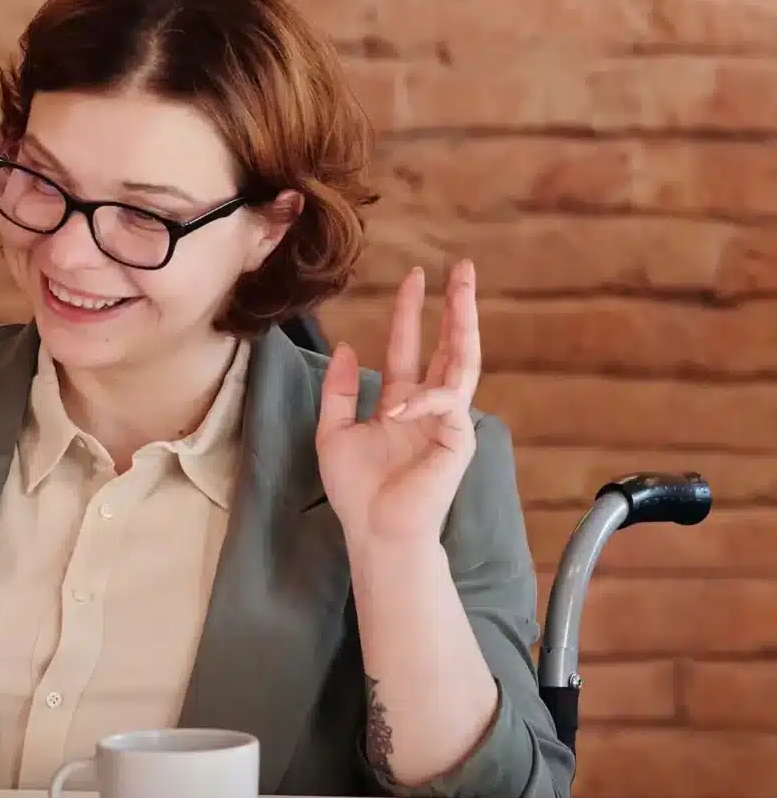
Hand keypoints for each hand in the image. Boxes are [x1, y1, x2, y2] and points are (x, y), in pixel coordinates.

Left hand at [315, 260, 480, 555]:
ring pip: (463, 363)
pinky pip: (447, 405)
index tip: (414, 277)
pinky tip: (398, 406)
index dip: (410, 313)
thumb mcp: (334, 430)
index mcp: (402, 402)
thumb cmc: (357, 490)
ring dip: (463, 324)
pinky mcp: (457, 440)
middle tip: (462, 268)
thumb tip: (347, 348)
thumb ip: (340, 390)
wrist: (374, 530)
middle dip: (457, 307)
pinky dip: (422, 399)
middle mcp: (429, 407)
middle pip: (450, 346)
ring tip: (460, 289)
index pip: (410, 348)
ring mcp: (447, 422)